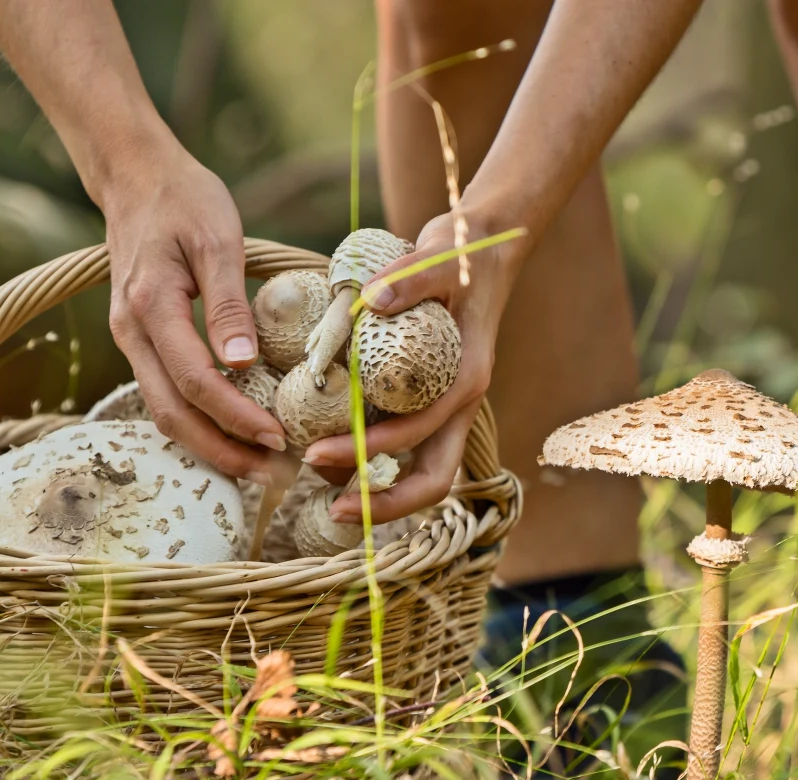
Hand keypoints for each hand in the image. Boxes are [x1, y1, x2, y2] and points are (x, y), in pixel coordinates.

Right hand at [100, 138, 286, 482]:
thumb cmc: (183, 197)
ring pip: (165, 410)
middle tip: (273, 475)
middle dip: (222, 452)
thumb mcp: (217, 238)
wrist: (134, 175)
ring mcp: (130, 339)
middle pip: (172, 414)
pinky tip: (233, 434)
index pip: (195, 381)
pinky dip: (199, 422)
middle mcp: (131, 331)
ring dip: (210, 444)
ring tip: (258, 466)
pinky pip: (166, 394)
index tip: (277, 437)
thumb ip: (229, 303)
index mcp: (151, 306)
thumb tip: (244, 365)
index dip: (236, 417)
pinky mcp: (140, 340)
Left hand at [302, 209, 528, 522]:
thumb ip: (411, 278)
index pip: (419, 437)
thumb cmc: (463, 255)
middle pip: (433, 480)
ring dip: (374, 486)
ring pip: (419, 470)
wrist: (482, 250)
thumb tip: (376, 299)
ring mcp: (446, 406)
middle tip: (332, 511)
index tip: (315, 452)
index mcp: (464, 381)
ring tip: (319, 477)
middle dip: (385, 504)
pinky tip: (330, 445)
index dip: (368, 454)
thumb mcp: (438, 257)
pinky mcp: (431, 400)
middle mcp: (458, 404)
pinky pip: (405, 445)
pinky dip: (370, 455)